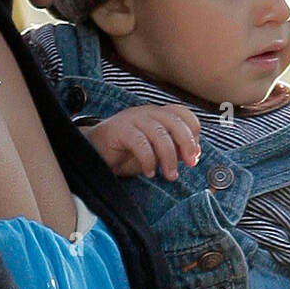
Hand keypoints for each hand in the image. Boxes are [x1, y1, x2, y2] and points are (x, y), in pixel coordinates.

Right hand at [82, 105, 201, 178]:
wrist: (94, 153)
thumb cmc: (126, 153)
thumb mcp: (155, 153)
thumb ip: (173, 150)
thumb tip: (193, 155)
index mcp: (158, 115)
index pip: (182, 113)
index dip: (193, 131)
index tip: (195, 153)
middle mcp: (147, 113)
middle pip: (175, 121)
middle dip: (187, 143)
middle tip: (190, 163)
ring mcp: (133, 119)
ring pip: (159, 133)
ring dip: (169, 157)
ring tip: (169, 175)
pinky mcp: (119, 130)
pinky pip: (140, 143)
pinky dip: (148, 160)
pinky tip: (149, 172)